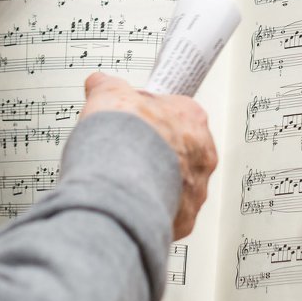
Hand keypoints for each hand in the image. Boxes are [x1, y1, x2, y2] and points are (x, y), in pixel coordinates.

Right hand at [80, 73, 216, 239]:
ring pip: (178, 183)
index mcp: (191, 119)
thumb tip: (100, 83)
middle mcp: (201, 154)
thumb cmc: (123, 139)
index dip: (150, 116)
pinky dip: (152, 209)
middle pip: (180, 149)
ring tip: (126, 181)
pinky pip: (170, 211)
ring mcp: (195, 189)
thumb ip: (107, 86)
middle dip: (156, 151)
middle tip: (129, 152)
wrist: (120, 184)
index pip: (176, 112)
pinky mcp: (185, 218)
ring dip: (156, 182)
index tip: (135, 122)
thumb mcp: (108, 95)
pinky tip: (130, 203)